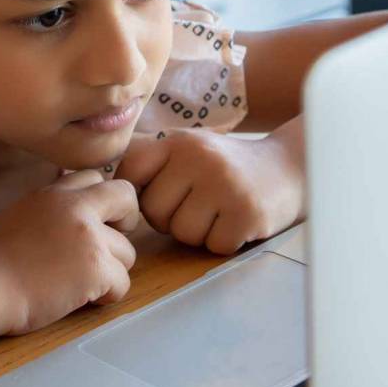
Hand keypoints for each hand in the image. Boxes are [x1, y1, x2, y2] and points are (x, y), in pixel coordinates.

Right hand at [0, 170, 140, 335]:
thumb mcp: (19, 215)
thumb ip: (50, 209)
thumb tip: (73, 215)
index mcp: (53, 193)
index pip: (95, 177)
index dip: (101, 202)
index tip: (92, 224)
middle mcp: (75, 207)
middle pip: (126, 196)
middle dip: (126, 220)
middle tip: (107, 247)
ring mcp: (89, 237)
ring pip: (128, 252)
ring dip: (111, 270)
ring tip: (80, 283)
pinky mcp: (96, 267)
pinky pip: (123, 283)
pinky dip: (106, 296)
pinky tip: (80, 299)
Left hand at [115, 123, 305, 255]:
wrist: (290, 168)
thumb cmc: (228, 167)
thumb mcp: (191, 149)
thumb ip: (152, 160)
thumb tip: (97, 182)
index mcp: (179, 141)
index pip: (131, 170)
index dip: (139, 192)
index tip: (160, 194)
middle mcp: (200, 158)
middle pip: (153, 210)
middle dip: (170, 218)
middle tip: (197, 206)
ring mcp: (224, 184)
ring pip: (182, 232)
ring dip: (197, 232)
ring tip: (217, 212)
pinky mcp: (246, 212)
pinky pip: (213, 245)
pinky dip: (223, 241)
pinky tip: (236, 221)